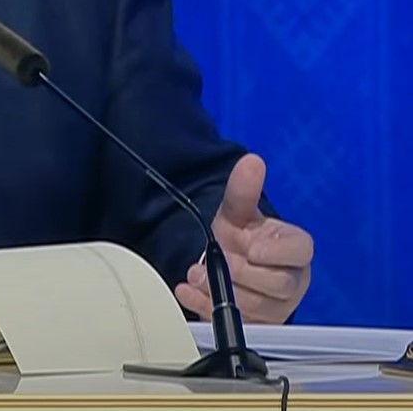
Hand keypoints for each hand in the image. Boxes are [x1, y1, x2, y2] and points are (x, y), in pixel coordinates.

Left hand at [175, 153, 312, 322]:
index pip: (300, 252)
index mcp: (296, 250)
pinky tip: (187, 292)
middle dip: (242, 272)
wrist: (228, 261)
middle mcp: (293, 280)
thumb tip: (251, 161)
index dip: (275, 252)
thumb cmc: (243, 237)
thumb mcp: (237, 213)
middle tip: (219, 260)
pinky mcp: (257, 325)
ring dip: (222, 291)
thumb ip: (243, 190)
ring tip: (197, 274)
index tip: (250, 246)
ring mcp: (277, 307)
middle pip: (278, 284)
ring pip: (258, 306)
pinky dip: (207, 308)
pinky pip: (237, 324)